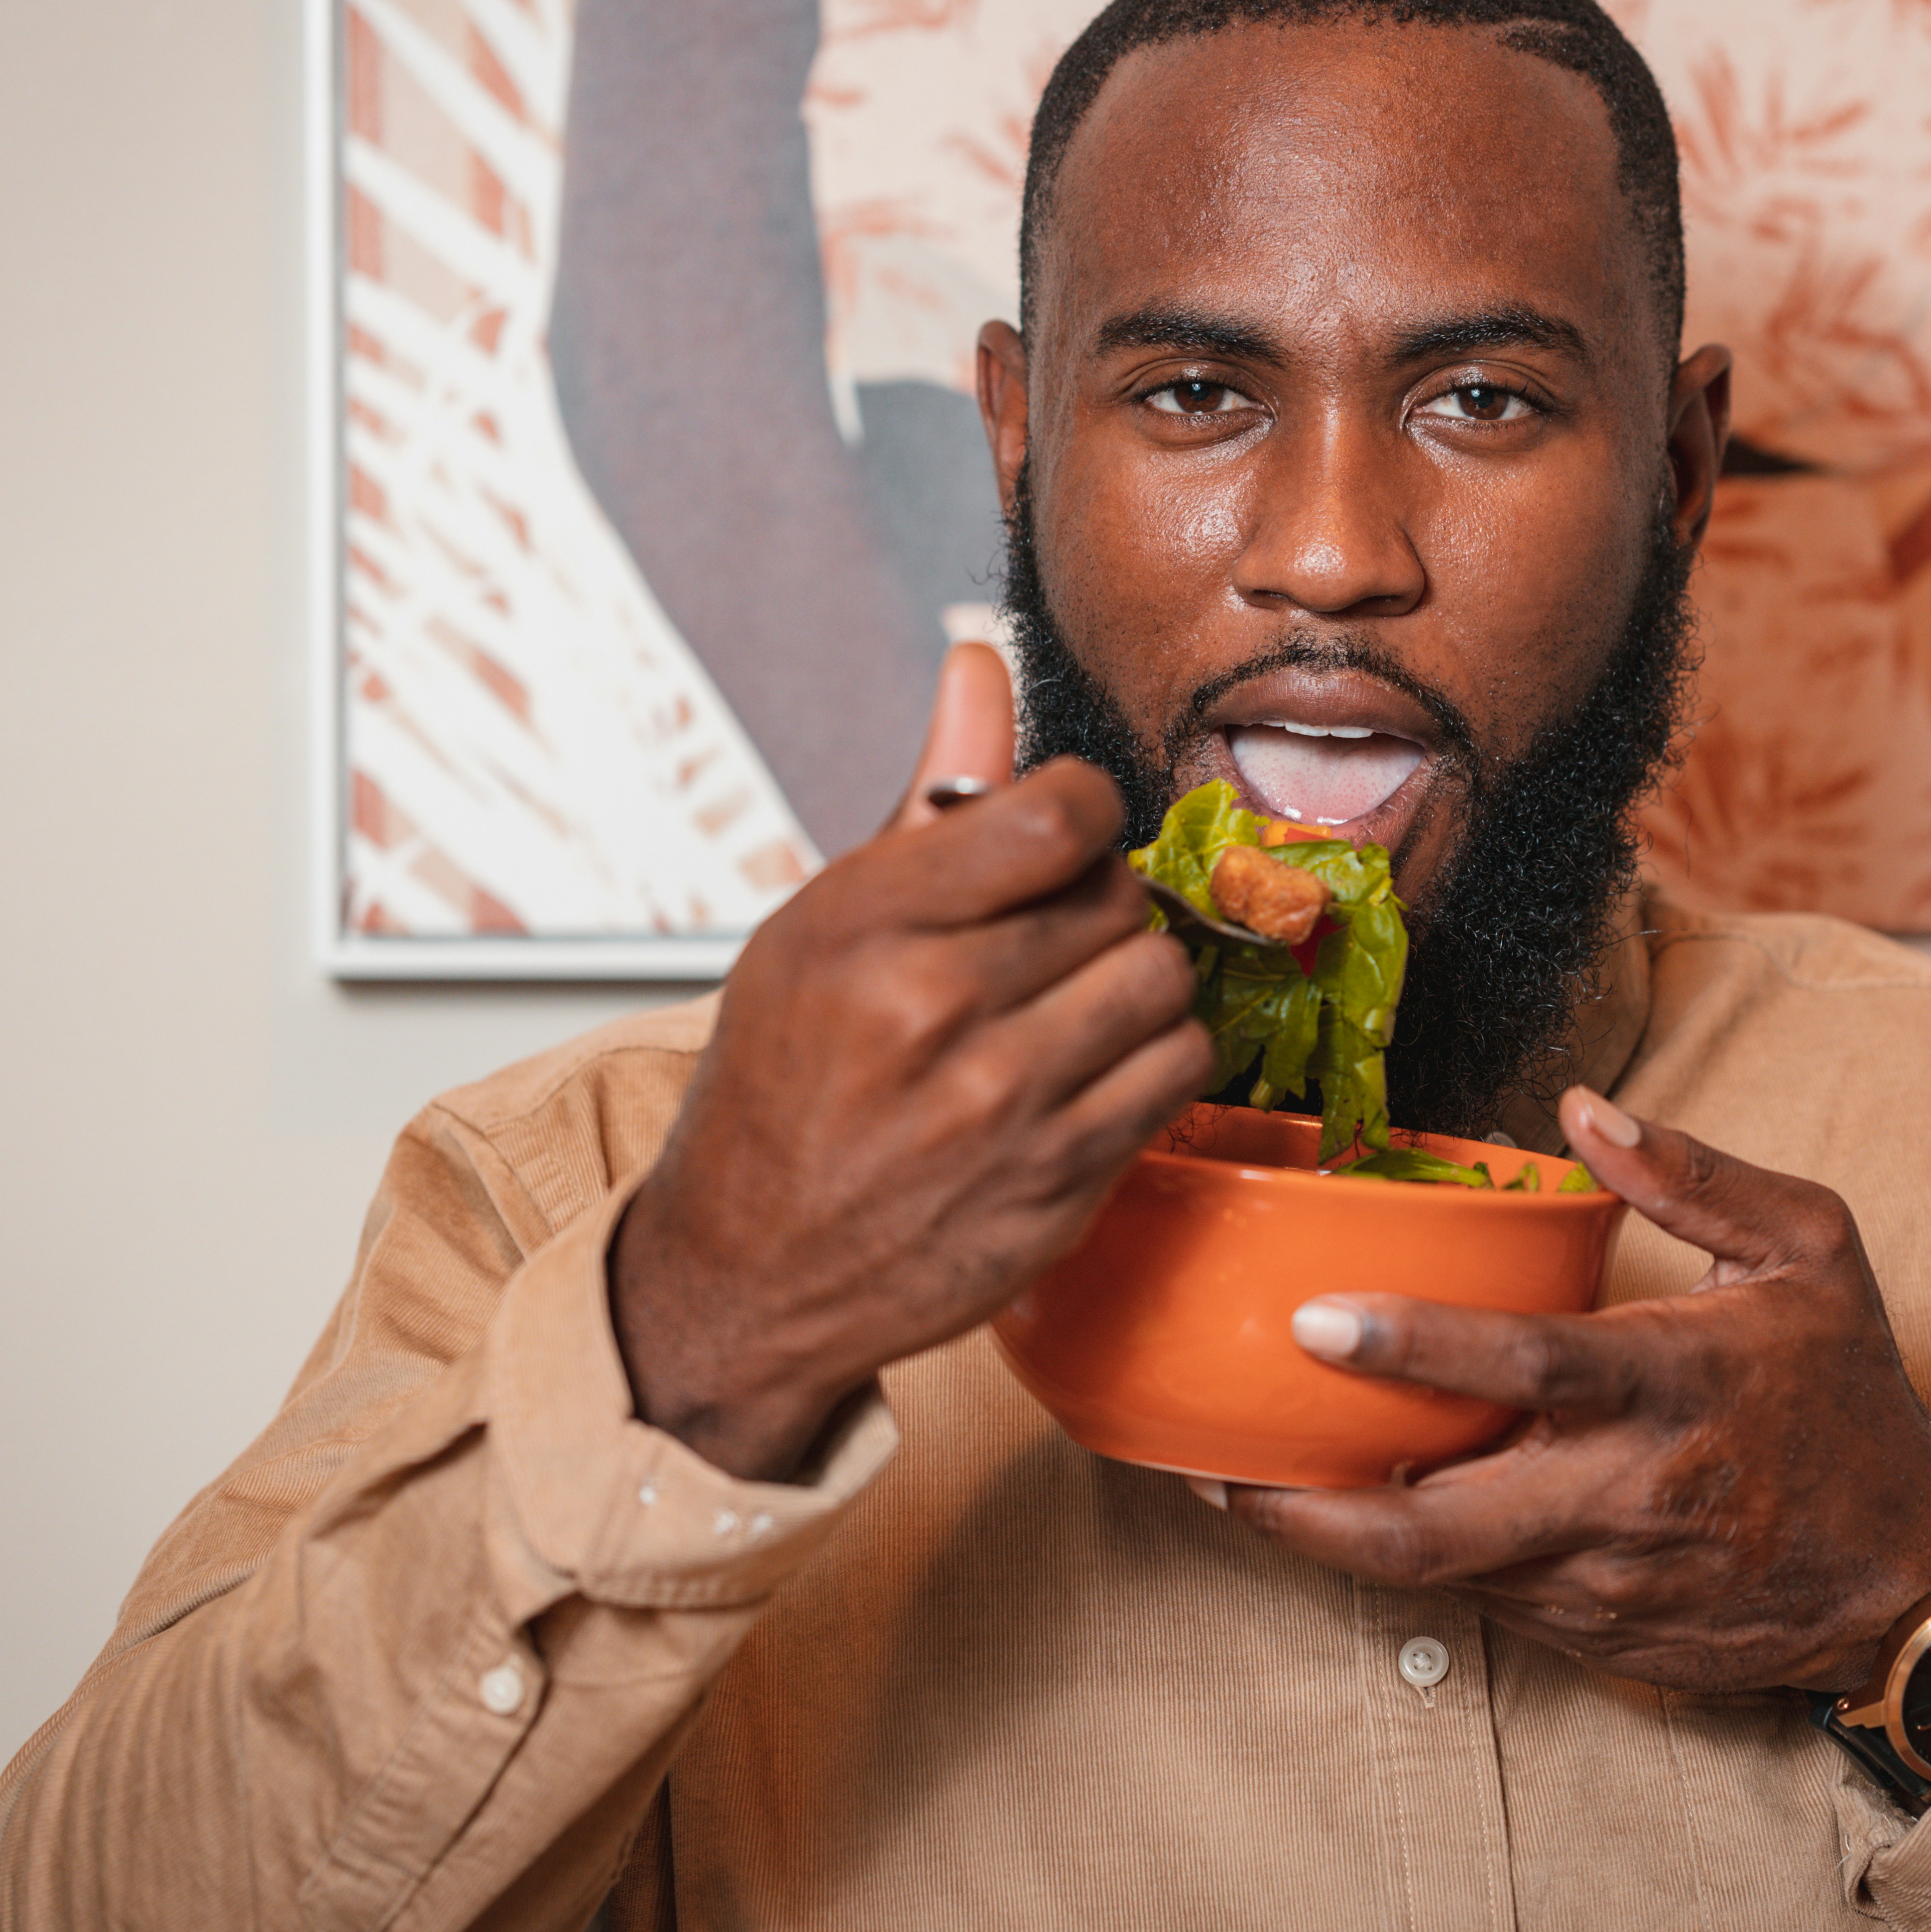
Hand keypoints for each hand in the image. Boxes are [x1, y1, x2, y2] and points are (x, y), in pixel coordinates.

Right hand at [610, 644, 1215, 1480]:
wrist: (751, 1270)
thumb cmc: (785, 1084)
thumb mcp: (822, 927)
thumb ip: (928, 799)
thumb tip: (980, 661)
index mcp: (863, 925)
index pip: (1057, 813)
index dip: (1082, 811)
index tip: (1061, 837)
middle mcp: (933, 1009)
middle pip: (1118, 896)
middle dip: (1099, 907)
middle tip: (1047, 944)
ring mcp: (1003, 1106)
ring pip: (1164, 980)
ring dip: (1137, 984)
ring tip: (1075, 1005)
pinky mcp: (1060, 1184)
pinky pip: (1179, 1072)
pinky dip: (1157, 1060)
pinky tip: (1098, 1068)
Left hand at [1212, 1090, 1930, 1696]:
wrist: (1910, 1579)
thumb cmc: (1852, 1400)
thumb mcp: (1811, 1254)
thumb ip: (1696, 1174)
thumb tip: (1585, 1105)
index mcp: (1675, 1387)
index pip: (1529, 1367)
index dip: (1414, 1347)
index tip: (1314, 1318)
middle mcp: (1626, 1496)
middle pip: (1437, 1529)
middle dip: (1312, 1507)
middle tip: (1217, 1465)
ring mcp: (1603, 1582)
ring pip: (1437, 1578)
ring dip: (1338, 1538)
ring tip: (1246, 1484)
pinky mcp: (1593, 1637)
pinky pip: (1477, 1603)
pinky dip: (1409, 1563)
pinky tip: (1353, 1516)